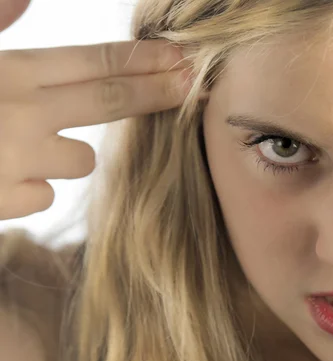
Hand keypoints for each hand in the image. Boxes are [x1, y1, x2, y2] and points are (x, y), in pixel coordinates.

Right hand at [0, 0, 192, 219]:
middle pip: (107, 102)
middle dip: (154, 92)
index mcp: (7, 73)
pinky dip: (27, 188)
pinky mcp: (0, 203)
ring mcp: (12, 162)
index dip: (142, 60)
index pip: (92, 63)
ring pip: (78, 159)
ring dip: (63, 150)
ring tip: (18, 140)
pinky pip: (42, 197)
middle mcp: (18, 114)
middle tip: (189, 83)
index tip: (182, 59)